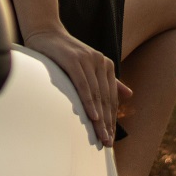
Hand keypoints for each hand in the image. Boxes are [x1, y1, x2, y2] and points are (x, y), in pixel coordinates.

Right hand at [22, 26, 132, 146]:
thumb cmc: (64, 53)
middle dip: (107, 123)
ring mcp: (87, 61)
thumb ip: (109, 80)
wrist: (45, 32)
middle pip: (106, 98)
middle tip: (107, 143)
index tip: (111, 137)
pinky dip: (88, 102)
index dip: (112, 118)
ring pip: (96, 95)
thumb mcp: (88, 65)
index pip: (111, 98)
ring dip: (100, 118)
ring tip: (101, 136)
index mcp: (106, 65)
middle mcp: (100, 62)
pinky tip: (92, 117)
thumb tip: (129, 94)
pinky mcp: (74, 61)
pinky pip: (83, 86)